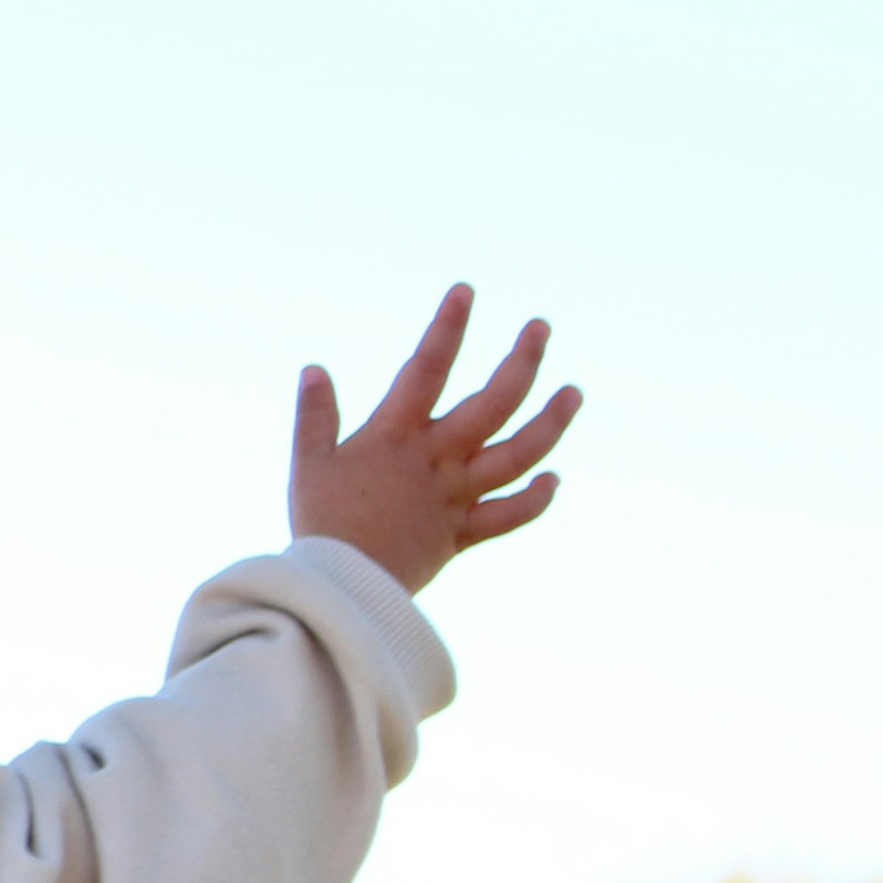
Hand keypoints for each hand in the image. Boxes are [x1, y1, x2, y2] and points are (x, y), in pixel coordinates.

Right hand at [288, 286, 580, 595]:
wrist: (341, 591)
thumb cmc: (320, 524)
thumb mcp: (308, 464)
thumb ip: (314, 416)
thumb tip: (315, 369)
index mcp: (396, 436)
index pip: (426, 368)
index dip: (448, 328)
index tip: (466, 291)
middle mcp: (436, 460)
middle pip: (494, 403)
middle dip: (522, 361)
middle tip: (540, 328)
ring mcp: (456, 496)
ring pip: (518, 454)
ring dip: (552, 422)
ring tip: (574, 391)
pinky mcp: (463, 533)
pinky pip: (510, 515)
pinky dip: (535, 498)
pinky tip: (553, 478)